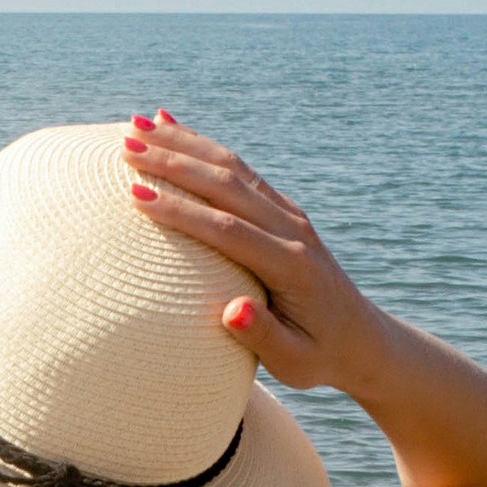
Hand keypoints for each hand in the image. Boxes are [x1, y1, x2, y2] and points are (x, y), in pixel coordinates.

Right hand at [122, 114, 370, 392]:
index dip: (181, 211)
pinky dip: (204, 148)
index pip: (228, 230)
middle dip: (174, 162)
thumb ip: (263, 337)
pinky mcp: (283, 210)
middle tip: (125, 148)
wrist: (361, 339)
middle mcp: (291, 230)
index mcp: (290, 265)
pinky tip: (173, 129)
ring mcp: (289, 215)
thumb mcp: (294, 362)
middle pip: (228, 185)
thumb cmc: (319, 357)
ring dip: (184, 143)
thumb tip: (232, 312)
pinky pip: (240, 171)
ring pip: (233, 168)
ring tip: (137, 125)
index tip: (136, 196)